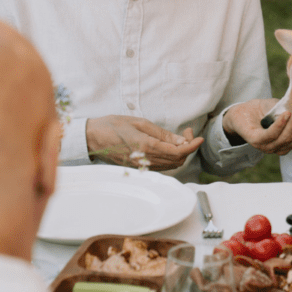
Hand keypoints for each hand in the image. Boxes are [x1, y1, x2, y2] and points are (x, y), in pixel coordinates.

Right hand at [85, 115, 202, 171]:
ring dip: (180, 153)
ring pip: (171, 165)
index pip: (178, 152)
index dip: (192, 146)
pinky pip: (161, 166)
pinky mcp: (139, 167)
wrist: (92, 138)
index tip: (199, 138)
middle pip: (178, 161)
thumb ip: (162, 134)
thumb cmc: (113, 126)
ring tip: (179, 137)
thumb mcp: (140, 123)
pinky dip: (170, 157)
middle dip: (187, 147)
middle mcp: (146, 160)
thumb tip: (181, 141)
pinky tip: (168, 146)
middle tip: (187, 132)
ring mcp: (142, 166)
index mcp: (147, 147)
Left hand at [222, 98, 291, 154]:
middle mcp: (280, 147)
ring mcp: (268, 147)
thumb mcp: (283, 108)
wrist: (239, 112)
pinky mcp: (256, 141)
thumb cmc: (263, 111)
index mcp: (289, 142)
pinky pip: (271, 135)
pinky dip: (280, 125)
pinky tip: (286, 114)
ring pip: (287, 138)